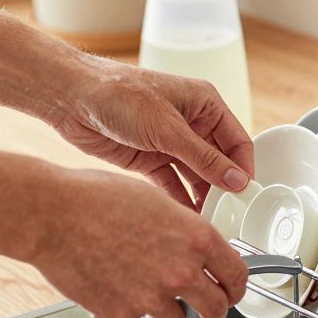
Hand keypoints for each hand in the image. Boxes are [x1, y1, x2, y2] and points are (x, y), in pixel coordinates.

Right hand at [32, 169, 248, 317]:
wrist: (53, 215)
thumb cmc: (97, 199)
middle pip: (217, 309)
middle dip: (213, 310)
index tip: (231, 291)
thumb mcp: (158, 203)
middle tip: (203, 307)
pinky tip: (114, 282)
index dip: (236, 287)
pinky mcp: (124, 314)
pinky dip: (131, 307)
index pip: (237, 276)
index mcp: (197, 238)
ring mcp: (153, 297)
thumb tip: (196, 251)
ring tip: (144, 286)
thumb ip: (184, 232)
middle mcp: (182, 271)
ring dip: (168, 310)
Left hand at [49, 59, 253, 208]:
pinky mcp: (150, 160)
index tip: (246, 197)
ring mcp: (170, 143)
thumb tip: (236, 180)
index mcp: (204, 104)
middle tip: (230, 216)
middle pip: (218, 162)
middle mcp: (191, 124)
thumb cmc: (118, 94)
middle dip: (224, 188)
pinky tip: (185, 218)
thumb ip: (203, 158)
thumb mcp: (167, 128)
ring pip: (196, 177)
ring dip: (203, 198)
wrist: (71, 99)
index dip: (243, 170)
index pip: (238, 142)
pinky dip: (179, 200)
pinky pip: (172, 185)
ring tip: (209, 222)